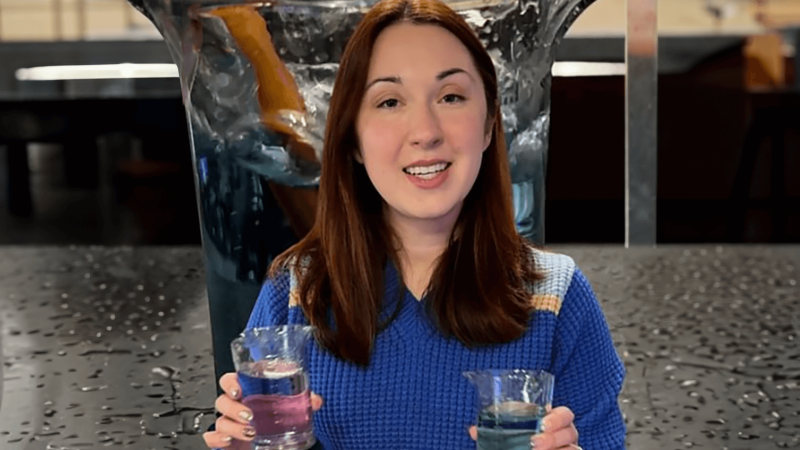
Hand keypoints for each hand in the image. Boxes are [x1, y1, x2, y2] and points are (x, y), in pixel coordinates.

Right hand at [203, 372, 323, 448]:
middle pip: (222, 400)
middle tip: (250, 416)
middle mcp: (235, 405)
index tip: (239, 390)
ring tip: (251, 432)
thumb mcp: (290, 406)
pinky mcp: (226, 439)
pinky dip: (217, 438)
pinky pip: (212, 436)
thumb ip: (302, 401)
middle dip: (234, 408)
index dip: (230, 383)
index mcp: (247, 390)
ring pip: (220, 420)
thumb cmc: (277, 416)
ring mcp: (229, 422)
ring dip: (233, 426)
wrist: (275, 441)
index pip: (230, 380)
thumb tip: (316, 401)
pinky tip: (228, 440)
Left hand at [468, 406, 579, 449]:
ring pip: (573, 449)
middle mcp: (565, 436)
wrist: (522, 448)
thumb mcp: (508, 434)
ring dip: (558, 448)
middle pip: (571, 432)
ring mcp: (568, 449)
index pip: (565, 415)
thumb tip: (473, 430)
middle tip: (535, 442)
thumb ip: (494, 430)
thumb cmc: (520, 441)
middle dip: (555, 436)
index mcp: (553, 422)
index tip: (542, 423)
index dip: (557, 418)